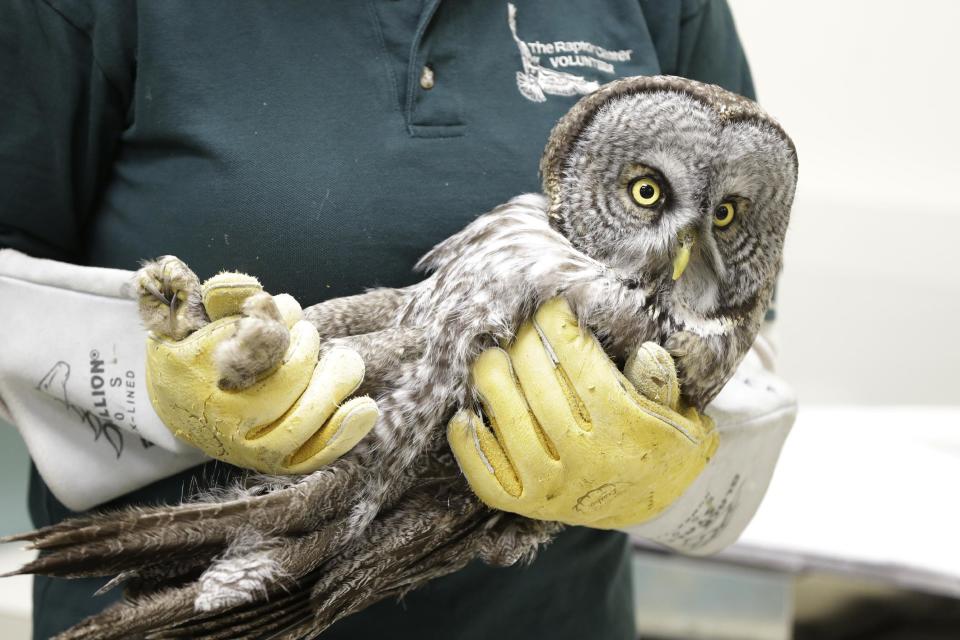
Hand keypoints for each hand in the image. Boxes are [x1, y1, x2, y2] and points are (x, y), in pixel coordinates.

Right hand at [144, 271, 378, 473]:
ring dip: (330, 388)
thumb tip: (256, 292)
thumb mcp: (196, 313)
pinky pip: (311, 456)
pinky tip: (367, 407)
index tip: (290, 309)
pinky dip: (342, 434)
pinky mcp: (272, 463)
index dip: (279, 328)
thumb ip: (224, 297)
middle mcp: (223, 419)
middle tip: (311, 333)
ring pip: (300, 423)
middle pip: (282, 388)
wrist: (177, 400)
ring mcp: (248, 449)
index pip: (250, 353)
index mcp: (196, 378)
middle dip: (307, 354)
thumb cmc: (195, 348)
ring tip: (345, 360)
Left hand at [448, 298, 717, 528]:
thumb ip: (663, 381)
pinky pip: (488, 478)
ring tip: (489, 359)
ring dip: (493, 387)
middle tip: (519, 329)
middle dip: (525, 349)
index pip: (584, 368)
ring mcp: (555, 487)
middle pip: (542, 391)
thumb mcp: (682, 411)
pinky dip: (470, 446)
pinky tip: (465, 415)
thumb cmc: (665, 441)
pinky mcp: (529, 505)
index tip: (552, 309)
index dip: (561, 331)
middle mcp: (589, 460)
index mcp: (628, 429)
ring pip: (511, 427)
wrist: (657, 503)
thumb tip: (644, 351)